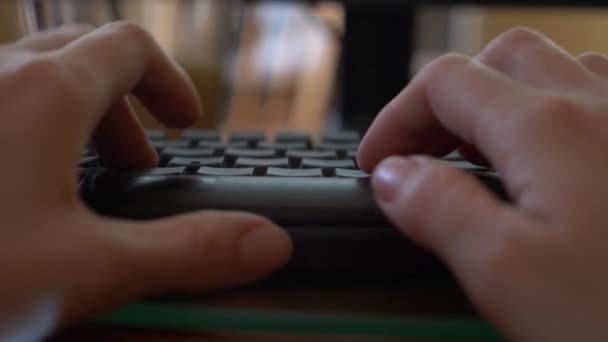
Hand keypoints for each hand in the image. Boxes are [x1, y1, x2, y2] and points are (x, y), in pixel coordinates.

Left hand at [0, 23, 290, 336]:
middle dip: (124, 104)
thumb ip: (187, 253)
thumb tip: (269, 244)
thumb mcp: (86, 271)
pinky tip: (14, 190)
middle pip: (81, 54)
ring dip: (72, 115)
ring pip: (28, 76)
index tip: (188, 123)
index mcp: (43, 94)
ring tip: (78, 178)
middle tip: (138, 162)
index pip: (129, 49)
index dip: (170, 83)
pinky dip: (22, 130)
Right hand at [358, 27, 607, 340]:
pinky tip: (554, 157)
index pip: (442, 84)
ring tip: (480, 151)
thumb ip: (439, 212)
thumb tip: (395, 178)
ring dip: (500, 100)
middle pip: (498, 61)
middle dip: (444, 101)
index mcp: (547, 129)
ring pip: (555, 71)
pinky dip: (555, 113)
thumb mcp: (509, 275)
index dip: (394, 118)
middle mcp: (600, 108)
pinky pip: (603, 99)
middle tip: (422, 153)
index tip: (376, 163)